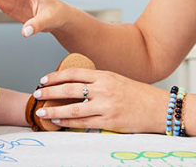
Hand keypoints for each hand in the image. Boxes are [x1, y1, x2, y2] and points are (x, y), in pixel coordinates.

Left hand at [31, 67, 169, 133]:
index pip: (74, 73)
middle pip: (69, 89)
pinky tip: (58, 120)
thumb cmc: (138, 94)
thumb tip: (77, 86)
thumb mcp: (117, 80)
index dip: (56, 75)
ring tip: (41, 110)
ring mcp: (106, 105)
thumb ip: (98, 82)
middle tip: (37, 93)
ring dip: (54, 109)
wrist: (159, 107)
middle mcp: (104, 88)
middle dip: (49, 91)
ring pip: (73, 107)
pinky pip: (83, 122)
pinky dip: (68, 121)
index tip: (44, 79)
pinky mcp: (109, 121)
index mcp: (105, 75)